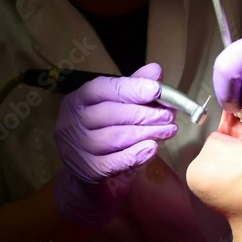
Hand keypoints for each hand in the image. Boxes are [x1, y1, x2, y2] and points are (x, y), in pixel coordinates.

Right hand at [54, 63, 176, 227]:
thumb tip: (156, 71)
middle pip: (111, 114)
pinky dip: (135, 154)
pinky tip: (152, 148)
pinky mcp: (87, 170)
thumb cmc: (105, 130)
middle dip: (145, 114)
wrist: (88, 170)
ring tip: (168, 130)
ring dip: (146, 133)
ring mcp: (77, 147)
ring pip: (115, 138)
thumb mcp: (117, 105)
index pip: (103, 89)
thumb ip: (134, 87)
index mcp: (79, 99)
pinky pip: (114, 162)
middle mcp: (72, 121)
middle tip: (169, 116)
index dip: (131, 89)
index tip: (156, 90)